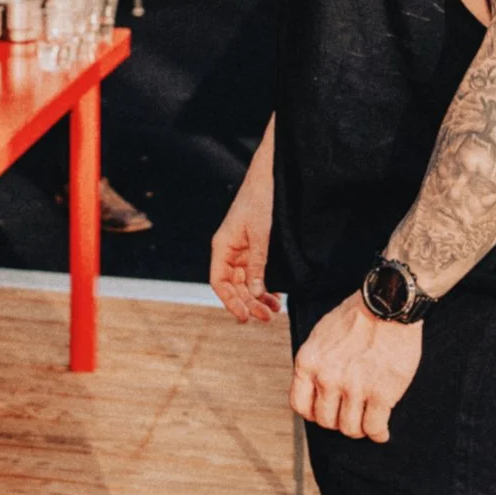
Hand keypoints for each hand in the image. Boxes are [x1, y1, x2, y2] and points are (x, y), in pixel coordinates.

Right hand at [209, 165, 280, 323]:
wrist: (272, 178)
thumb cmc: (261, 200)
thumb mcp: (260, 235)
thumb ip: (258, 264)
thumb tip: (255, 293)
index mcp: (223, 246)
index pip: (219, 281)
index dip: (229, 301)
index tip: (244, 316)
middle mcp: (230, 251)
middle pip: (234, 286)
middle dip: (248, 303)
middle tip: (267, 317)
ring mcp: (244, 251)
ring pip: (246, 282)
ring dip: (258, 297)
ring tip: (274, 310)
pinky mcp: (257, 248)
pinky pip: (257, 273)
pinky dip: (265, 286)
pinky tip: (276, 296)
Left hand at [290, 294, 421, 441]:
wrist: (388, 303)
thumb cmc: (357, 315)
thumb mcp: (320, 335)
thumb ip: (315, 362)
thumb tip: (314, 387)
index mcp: (308, 362)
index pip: (300, 406)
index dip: (314, 412)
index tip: (327, 411)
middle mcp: (327, 378)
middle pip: (326, 421)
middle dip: (339, 421)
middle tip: (351, 415)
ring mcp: (354, 388)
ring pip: (350, 429)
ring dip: (360, 429)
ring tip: (367, 421)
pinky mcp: (381, 394)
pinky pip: (374, 427)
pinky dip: (378, 433)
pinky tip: (381, 431)